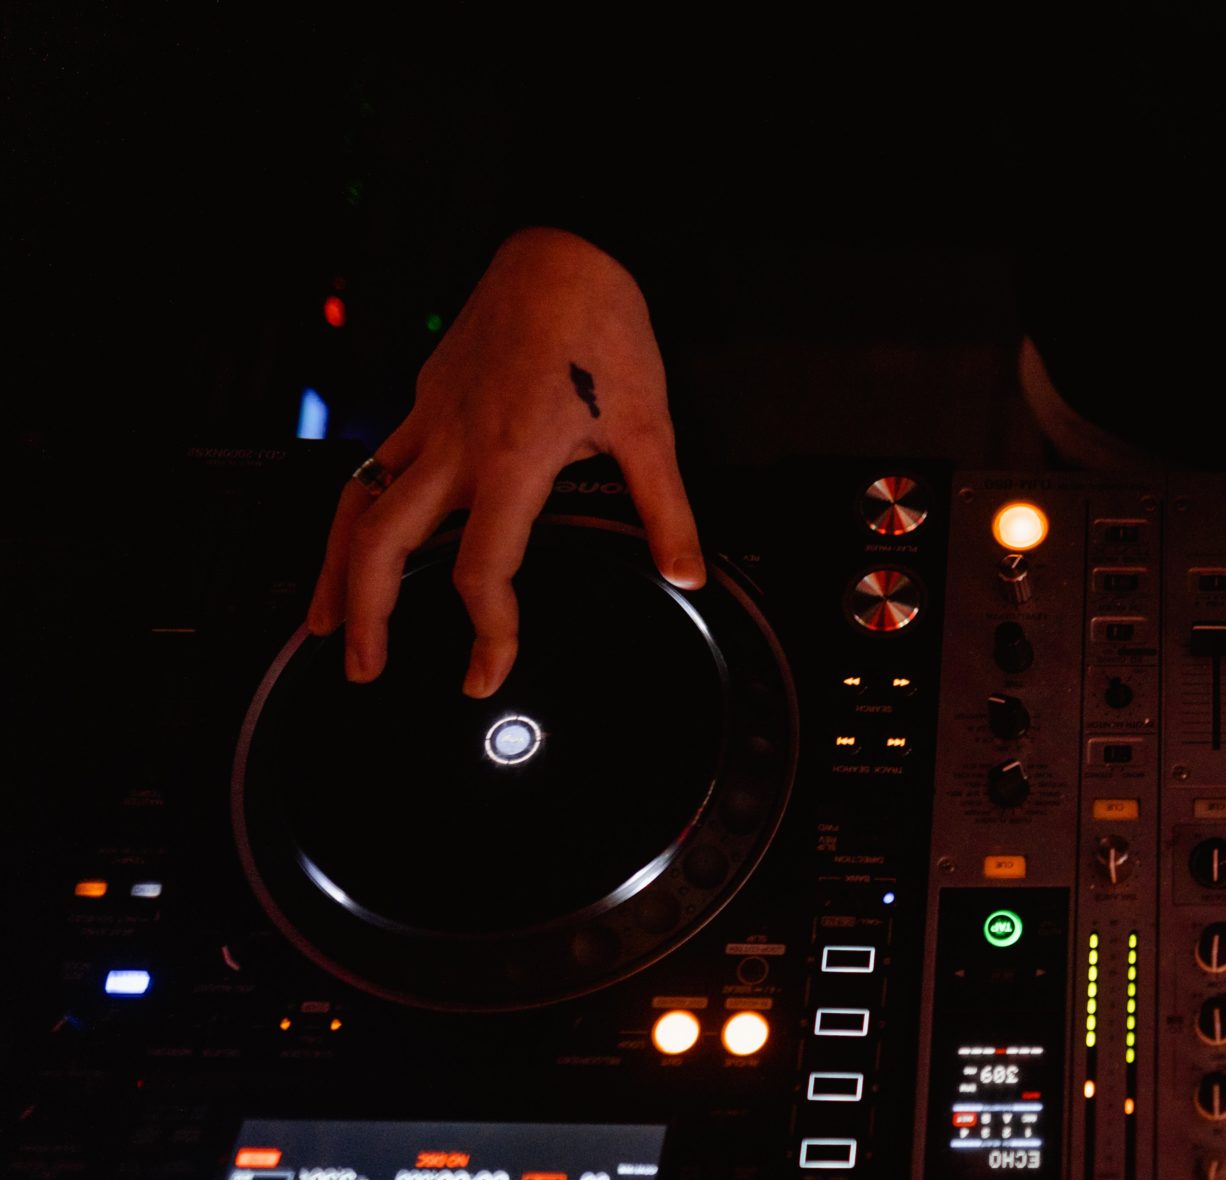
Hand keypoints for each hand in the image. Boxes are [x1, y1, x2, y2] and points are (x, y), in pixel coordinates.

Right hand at [305, 227, 704, 696]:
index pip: (483, 567)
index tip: (488, 670)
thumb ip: (667, 510)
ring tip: (326, 623)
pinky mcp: (421, 401)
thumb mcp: (650, 426)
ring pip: (358, 504)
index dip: (486, 629)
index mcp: (512, 461)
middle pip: (385, 544)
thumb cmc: (603, 330)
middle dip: (369, 613)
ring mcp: (428, 422)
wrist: (562, 253)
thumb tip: (688, 574)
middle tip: (366, 669)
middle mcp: (455, 447)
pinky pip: (370, 466)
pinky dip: (353, 512)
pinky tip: (354, 540)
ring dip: (336, 570)